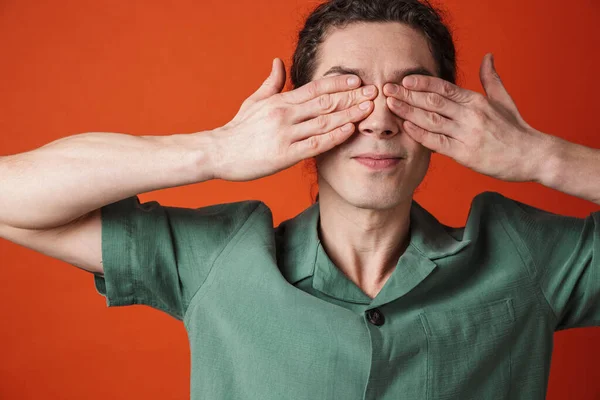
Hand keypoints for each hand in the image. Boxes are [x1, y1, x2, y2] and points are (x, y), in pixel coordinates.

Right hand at [209, 58, 376, 181]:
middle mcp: (285, 115)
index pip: (315, 88)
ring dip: (349, 114)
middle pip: (325, 102)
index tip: (358, 81)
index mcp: (280, 101)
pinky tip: (350, 130)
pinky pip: (315, 144)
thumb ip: (271, 83)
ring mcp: (286, 135)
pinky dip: (334, 136)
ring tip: (370, 109)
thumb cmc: (238, 130)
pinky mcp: (285, 155)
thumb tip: (279, 62)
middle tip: (374, 92)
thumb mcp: (254, 101)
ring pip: (324, 121)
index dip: (339, 83)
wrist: (218, 153)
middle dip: (352, 97)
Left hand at [383, 53, 549, 182]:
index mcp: (477, 101)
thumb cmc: (516, 130)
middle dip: (407, 95)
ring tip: (390, 105)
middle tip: (386, 89)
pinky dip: (420, 134)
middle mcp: (470, 114)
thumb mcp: (503, 100)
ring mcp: (467, 133)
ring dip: (408, 112)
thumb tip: (487, 57)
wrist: (532, 156)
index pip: (444, 88)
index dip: (422, 83)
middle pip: (433, 101)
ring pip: (432, 120)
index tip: (404, 80)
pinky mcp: (465, 153)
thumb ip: (491, 79)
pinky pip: (438, 141)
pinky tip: (406, 127)